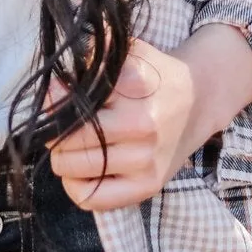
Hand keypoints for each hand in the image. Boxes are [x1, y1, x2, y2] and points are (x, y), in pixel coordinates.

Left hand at [47, 26, 251, 210]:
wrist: (199, 100)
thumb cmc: (154, 76)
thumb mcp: (128, 52)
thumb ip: (92, 59)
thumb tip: (53, 83)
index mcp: (135, 85)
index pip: (72, 101)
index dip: (52, 100)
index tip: (52, 95)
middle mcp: (142, 125)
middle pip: (67, 137)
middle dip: (53, 130)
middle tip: (58, 123)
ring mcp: (146, 160)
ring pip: (72, 168)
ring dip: (61, 157)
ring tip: (70, 145)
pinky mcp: (148, 186)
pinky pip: (93, 199)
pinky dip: (75, 187)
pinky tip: (81, 170)